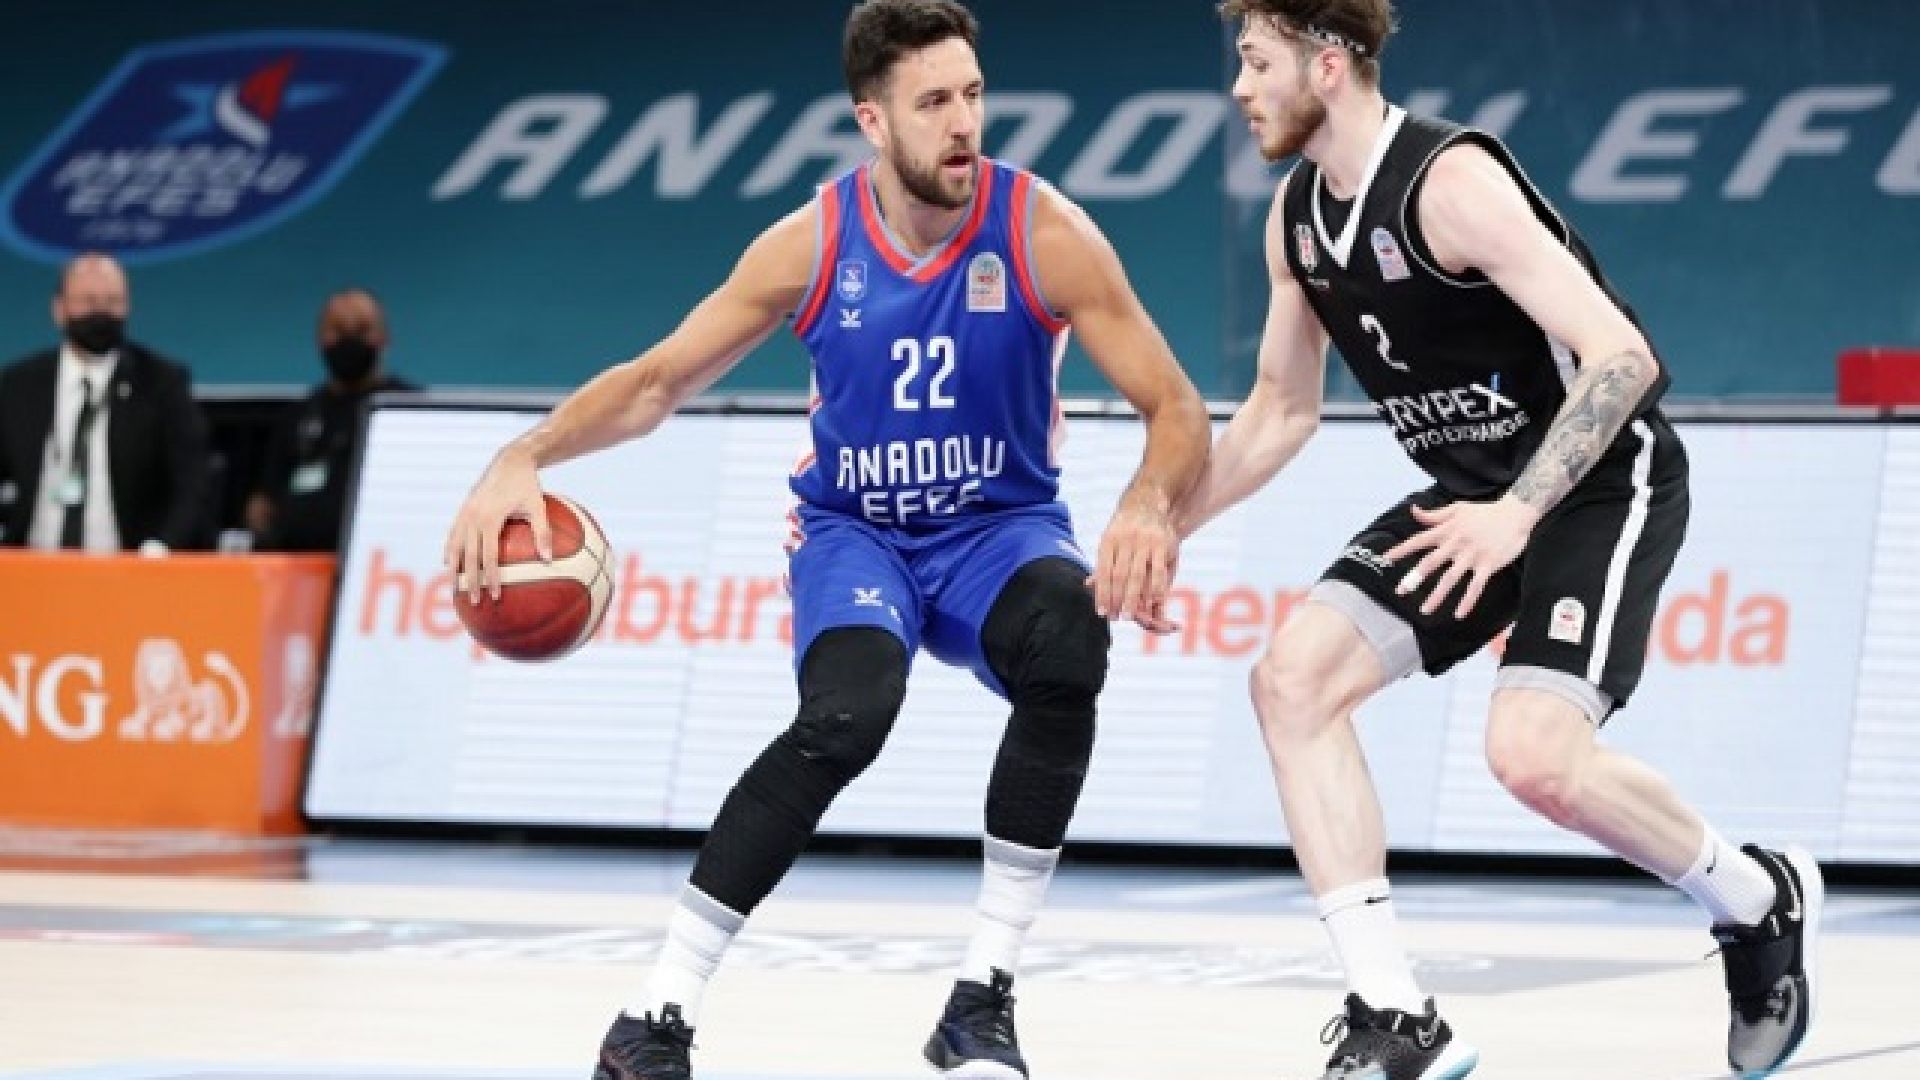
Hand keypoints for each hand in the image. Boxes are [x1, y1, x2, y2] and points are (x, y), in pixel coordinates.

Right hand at [443, 443, 549, 602]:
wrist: (510, 461)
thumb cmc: (528, 485)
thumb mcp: (539, 506)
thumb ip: (543, 533)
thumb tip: (548, 560)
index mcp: (490, 519)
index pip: (489, 556)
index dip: (491, 577)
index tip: (495, 595)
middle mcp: (473, 517)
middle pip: (468, 557)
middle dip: (471, 581)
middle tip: (475, 602)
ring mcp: (465, 513)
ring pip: (455, 547)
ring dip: (455, 570)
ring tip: (455, 589)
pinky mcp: (462, 510)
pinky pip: (452, 534)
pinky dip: (449, 550)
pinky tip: (449, 564)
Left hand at [1089, 493, 1180, 630]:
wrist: (1148, 504)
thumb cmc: (1125, 530)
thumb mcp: (1110, 542)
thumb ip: (1103, 564)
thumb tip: (1087, 585)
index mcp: (1108, 542)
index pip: (1103, 573)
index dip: (1102, 594)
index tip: (1102, 613)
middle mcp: (1125, 541)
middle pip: (1119, 576)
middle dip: (1117, 599)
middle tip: (1116, 618)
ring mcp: (1145, 542)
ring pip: (1137, 575)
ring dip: (1133, 598)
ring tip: (1130, 615)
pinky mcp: (1162, 544)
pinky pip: (1159, 570)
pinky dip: (1155, 588)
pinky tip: (1153, 602)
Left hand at [1384, 495, 1537, 618]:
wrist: (1516, 514)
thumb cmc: (1485, 512)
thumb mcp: (1457, 508)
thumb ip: (1434, 515)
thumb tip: (1413, 511)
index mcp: (1447, 530)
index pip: (1419, 540)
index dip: (1401, 549)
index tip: (1386, 558)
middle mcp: (1456, 544)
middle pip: (1430, 563)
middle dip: (1414, 578)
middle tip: (1400, 592)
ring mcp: (1472, 555)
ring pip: (1451, 578)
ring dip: (1437, 595)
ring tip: (1425, 610)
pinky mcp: (1488, 565)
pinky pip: (1476, 587)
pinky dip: (1468, 601)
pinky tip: (1459, 614)